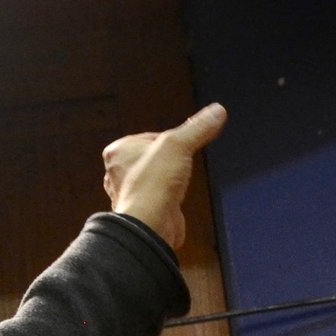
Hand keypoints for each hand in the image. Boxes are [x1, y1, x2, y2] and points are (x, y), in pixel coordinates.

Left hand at [102, 104, 227, 251]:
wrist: (150, 226)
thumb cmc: (156, 181)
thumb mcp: (179, 145)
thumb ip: (197, 128)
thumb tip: (218, 110)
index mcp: (117, 150)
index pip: (150, 137)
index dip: (170, 142)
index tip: (180, 150)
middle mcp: (117, 171)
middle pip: (152, 157)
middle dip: (169, 162)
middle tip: (180, 168)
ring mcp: (127, 193)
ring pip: (154, 177)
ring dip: (167, 180)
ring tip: (177, 184)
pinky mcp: (140, 211)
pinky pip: (156, 197)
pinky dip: (167, 198)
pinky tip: (174, 199)